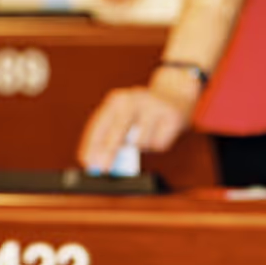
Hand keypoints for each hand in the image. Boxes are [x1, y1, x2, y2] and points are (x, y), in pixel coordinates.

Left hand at [78, 66, 199, 170]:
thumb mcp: (126, 118)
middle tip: (103, 169)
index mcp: (117, 99)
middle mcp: (135, 99)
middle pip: (118, 130)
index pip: (100, 124)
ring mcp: (155, 107)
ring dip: (142, 147)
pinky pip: (159, 144)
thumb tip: (107, 163)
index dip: (92, 144)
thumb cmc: (145, 113)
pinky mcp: (172, 117)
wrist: (177, 95)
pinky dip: (158, 144)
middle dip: (109, 152)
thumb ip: (115, 137)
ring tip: (147, 136)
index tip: (88, 162)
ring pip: (141, 141)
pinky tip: (161, 133)